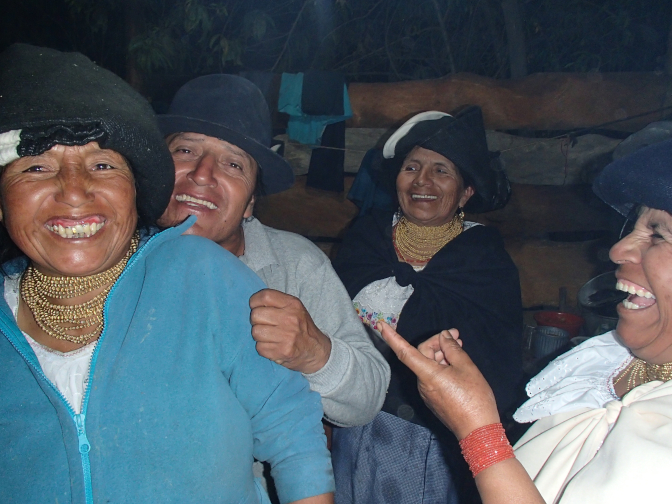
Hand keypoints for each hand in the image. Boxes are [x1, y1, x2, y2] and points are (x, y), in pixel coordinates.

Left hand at [250, 289, 331, 373]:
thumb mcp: (295, 309)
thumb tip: (252, 303)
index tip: (256, 307)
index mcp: (293, 304)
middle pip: (256, 315)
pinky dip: (263, 348)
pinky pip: (259, 347)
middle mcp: (291, 319)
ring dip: (259, 336)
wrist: (316, 350)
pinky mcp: (283, 351)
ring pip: (255, 332)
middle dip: (256, 321)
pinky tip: (273, 346)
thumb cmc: (300, 327)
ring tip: (269, 336)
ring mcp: (287, 336)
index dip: (254, 302)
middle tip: (264, 325)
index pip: (265, 296)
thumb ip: (277, 303)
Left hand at [377, 322, 498, 439]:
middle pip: (423, 354)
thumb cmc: (474, 399)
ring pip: (429, 365)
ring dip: (442, 354)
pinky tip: (457, 363)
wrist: (478, 431)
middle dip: (437, 342)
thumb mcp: (467, 368)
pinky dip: (442, 366)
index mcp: (427, 374)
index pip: (404, 352)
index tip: (381, 325)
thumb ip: (453, 349)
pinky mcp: (434, 399)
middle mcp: (422, 383)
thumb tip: (444, 337)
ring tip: (460, 347)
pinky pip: (433, 376)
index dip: (392, 337)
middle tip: (456, 335)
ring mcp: (427, 393)